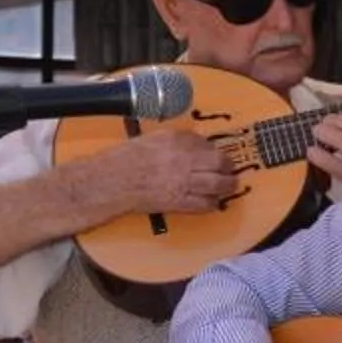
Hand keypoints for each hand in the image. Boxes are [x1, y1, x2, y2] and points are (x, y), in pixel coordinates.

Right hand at [105, 129, 238, 218]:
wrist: (111, 181)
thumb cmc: (126, 158)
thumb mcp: (153, 138)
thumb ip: (178, 140)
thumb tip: (198, 145)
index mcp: (177, 140)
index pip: (207, 144)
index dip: (216, 151)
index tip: (218, 156)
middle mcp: (184, 159)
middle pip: (219, 163)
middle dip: (228, 168)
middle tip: (230, 171)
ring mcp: (183, 181)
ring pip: (218, 184)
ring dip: (227, 186)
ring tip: (230, 186)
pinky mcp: (179, 202)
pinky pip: (204, 204)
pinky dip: (212, 203)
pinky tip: (213, 202)